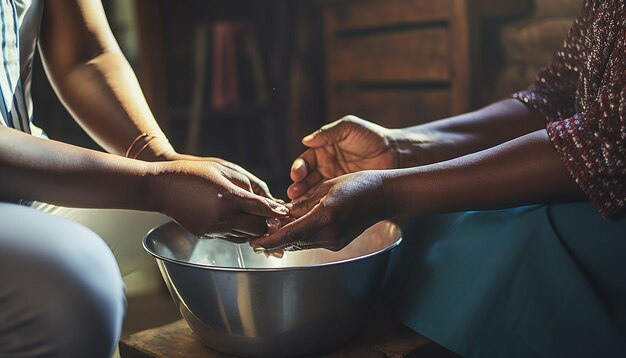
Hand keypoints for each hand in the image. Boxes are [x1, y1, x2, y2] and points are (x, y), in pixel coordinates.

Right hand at [149, 160, 287, 241]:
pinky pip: (232, 238)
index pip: (260, 208)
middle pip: (257, 228)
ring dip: (255, 230)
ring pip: (246, 237)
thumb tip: (268, 198)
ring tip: (264, 223)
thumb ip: (249, 183)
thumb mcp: (224, 169)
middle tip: (277, 218)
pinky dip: (241, 232)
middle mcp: (221, 218)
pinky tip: (244, 223)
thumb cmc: (194, 172)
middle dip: (268, 223)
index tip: (288, 212)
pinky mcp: (206, 236)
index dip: (276, 211)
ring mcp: (213, 230)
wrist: (160, 187)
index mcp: (227, 198)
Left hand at [252, 170, 388, 251]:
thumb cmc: (358, 184)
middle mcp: (329, 233)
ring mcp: (335, 241)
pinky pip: (313, 241)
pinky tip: (295, 227)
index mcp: (324, 216)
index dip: (269, 240)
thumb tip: (281, 213)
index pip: (289, 234)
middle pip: (293, 241)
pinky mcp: (338, 244)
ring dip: (287, 238)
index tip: (254, 243)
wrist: (385, 196)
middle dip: (274, 239)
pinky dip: (301, 236)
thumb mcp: (326, 187)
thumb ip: (302, 203)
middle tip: (257, 235)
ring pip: (302, 243)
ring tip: (272, 230)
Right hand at [288, 116, 396, 199]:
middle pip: (305, 178)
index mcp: (324, 149)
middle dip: (298, 186)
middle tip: (293, 194)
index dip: (299, 168)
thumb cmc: (373, 137)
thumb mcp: (349, 128)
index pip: (305, 160)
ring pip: (314, 190)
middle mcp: (325, 165)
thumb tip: (306, 140)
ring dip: (305, 198)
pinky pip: (327, 199)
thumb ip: (328, 133)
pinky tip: (313, 210)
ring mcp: (334, 180)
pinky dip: (318, 205)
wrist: (396, 154)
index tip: (296, 175)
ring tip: (299, 204)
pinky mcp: (343, 192)